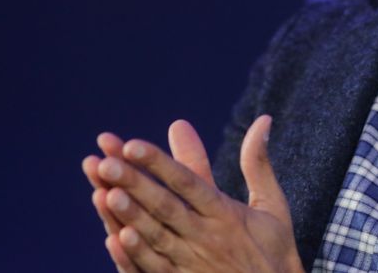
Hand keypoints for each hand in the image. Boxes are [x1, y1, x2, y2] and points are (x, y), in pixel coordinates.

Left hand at [87, 116, 302, 272]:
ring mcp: (192, 264)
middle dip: (134, 183)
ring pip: (155, 237)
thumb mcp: (272, 206)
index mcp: (226, 214)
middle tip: (106, 163)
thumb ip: (258, 164)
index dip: (161, 164)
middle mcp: (207, 238)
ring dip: (129, 215)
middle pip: (166, 207)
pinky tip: (114, 239)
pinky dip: (133, 257)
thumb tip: (263, 119)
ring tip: (103, 193)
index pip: (189, 183)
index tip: (132, 144)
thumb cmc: (274, 252)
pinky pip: (154, 270)